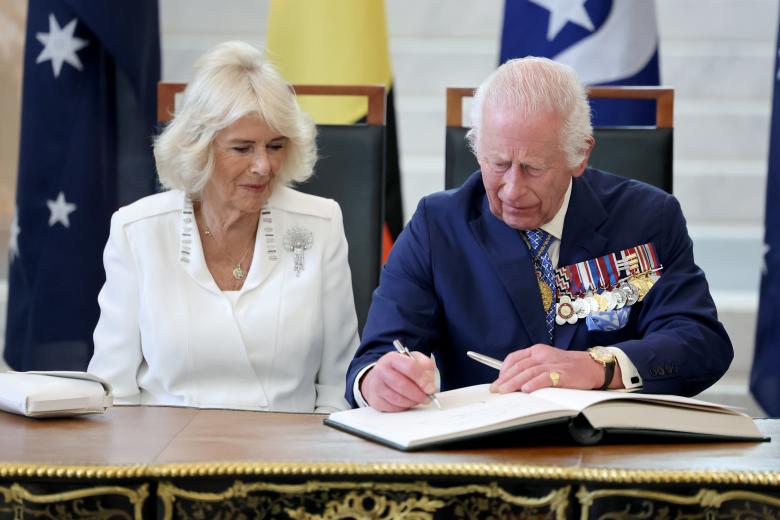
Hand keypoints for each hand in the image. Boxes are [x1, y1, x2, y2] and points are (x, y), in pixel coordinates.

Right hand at [360, 350, 436, 411]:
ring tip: (419, 399)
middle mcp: (382, 370)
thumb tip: (430, 383)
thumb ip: (425, 367)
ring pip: (398, 398)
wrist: (378, 377)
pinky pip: (393, 407)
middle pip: (403, 385)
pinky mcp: (376, 400)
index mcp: (392, 358)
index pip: (410, 367)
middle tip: (428, 398)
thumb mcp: (414, 360)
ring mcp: (377, 386)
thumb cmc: (399, 369)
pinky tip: (408, 401)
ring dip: (412, 401)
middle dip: (419, 394)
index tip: (430, 388)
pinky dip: (404, 407)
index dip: (422, 379)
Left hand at [490, 344, 606, 392]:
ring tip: (505, 391)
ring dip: (514, 383)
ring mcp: (553, 364)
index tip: (497, 380)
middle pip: (519, 366)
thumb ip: (532, 368)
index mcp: (537, 350)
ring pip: (529, 372)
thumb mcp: (547, 362)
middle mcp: (543, 355)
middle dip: (505, 379)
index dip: (504, 369)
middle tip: (496, 389)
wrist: (593, 367)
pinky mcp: (563, 374)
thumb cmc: (568, 367)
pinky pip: (545, 378)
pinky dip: (535, 383)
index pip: (515, 358)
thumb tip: (513, 382)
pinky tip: (526, 389)